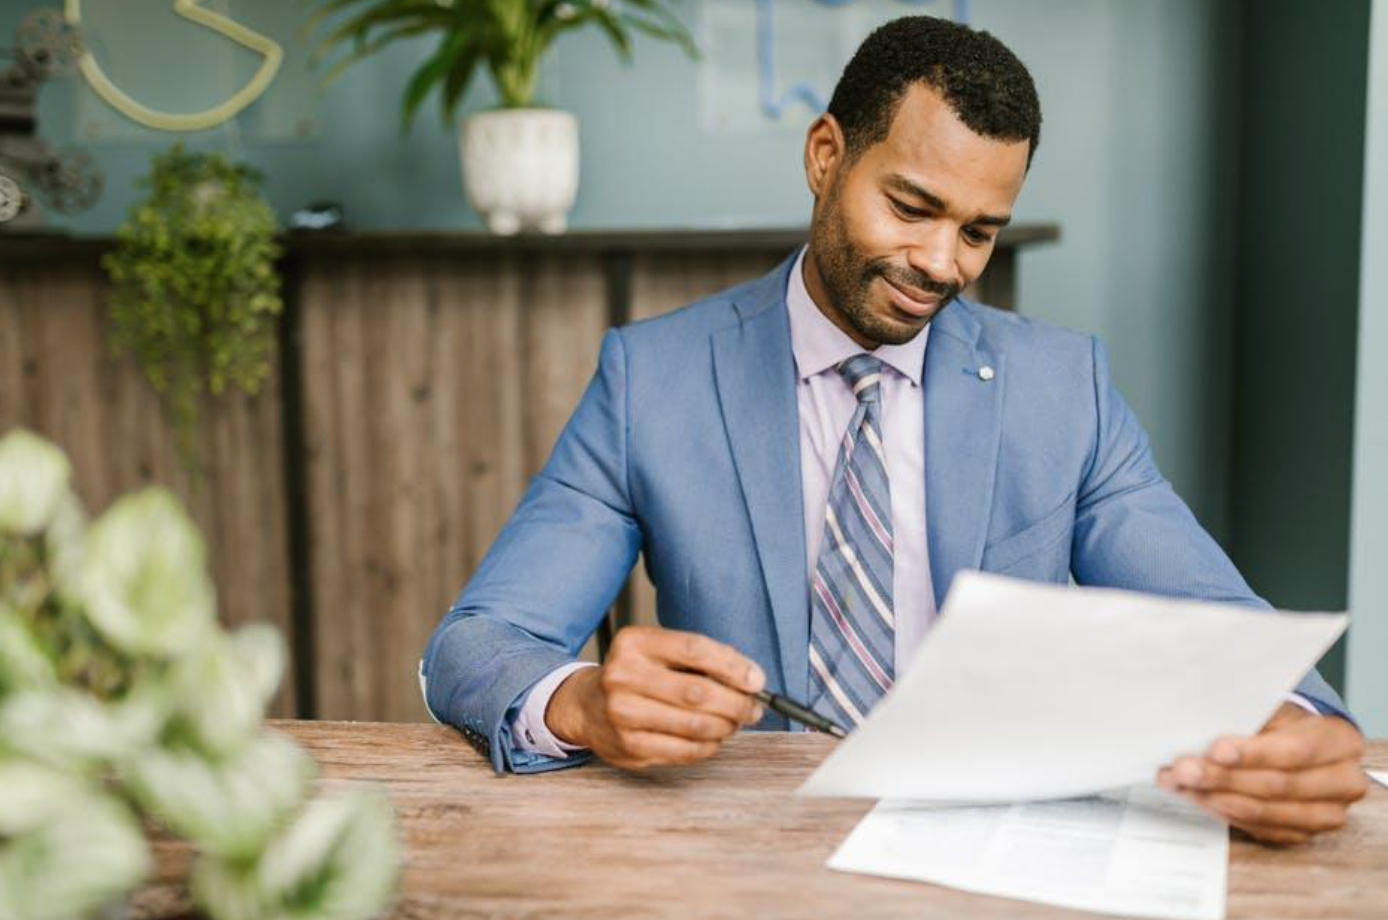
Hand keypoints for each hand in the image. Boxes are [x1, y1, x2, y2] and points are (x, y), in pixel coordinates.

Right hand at [544, 625, 765, 769]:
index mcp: (634, 643)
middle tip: (753, 708)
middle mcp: (623, 676)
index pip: (694, 649)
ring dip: (727, 727)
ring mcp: (623, 715)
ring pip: (695, 726)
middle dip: (737, 703)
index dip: (733, 666)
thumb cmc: (636, 676)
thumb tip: (751, 679)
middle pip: (698, 692)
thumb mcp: (659, 651)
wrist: (586, 706)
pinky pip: (686, 751)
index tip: (757, 680)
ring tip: (734, 722)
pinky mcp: (629, 747)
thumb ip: (702, 658)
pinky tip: (714, 738)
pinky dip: (710, 746)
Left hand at [1157, 703, 1368, 844]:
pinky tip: (1197, 797)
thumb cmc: (1282, 720)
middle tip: (1182, 770)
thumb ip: (1247, 715)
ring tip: (1179, 784)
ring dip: (1214, 798)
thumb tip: (1198, 719)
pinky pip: (1257, 828)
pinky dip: (1221, 811)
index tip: (1215, 750)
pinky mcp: (1300, 833)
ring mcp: (1324, 813)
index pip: (1296, 751)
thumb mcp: (1273, 706)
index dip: (1253, 754)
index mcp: (1339, 741)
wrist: (1299, 741)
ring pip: (1263, 812)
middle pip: (1277, 786)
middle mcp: (1341, 782)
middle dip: (1222, 778)